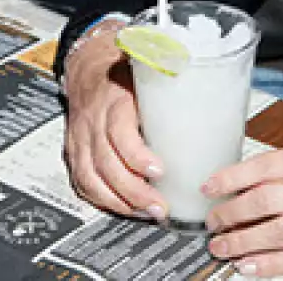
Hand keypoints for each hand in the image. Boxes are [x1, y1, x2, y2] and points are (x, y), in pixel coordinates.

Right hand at [60, 26, 167, 219]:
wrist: (88, 68)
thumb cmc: (122, 72)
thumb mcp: (144, 69)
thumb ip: (169, 75)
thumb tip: (206, 77)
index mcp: (114, 100)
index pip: (119, 132)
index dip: (137, 156)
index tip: (159, 171)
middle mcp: (94, 121)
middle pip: (107, 163)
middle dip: (134, 191)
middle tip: (160, 207)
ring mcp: (82, 139)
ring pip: (92, 178)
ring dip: (120, 201)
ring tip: (148, 213)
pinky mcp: (77, 153)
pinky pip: (83, 182)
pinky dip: (102, 200)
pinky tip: (124, 208)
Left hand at [203, 136, 282, 276]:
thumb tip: (258, 169)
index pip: (260, 167)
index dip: (229, 178)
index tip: (210, 187)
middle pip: (260, 203)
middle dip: (229, 214)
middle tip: (212, 221)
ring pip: (273, 234)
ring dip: (241, 242)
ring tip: (221, 246)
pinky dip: (269, 265)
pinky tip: (249, 266)